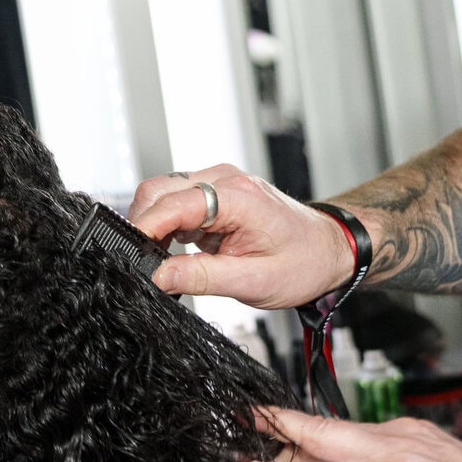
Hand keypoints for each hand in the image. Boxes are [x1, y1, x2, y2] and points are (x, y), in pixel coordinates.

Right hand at [128, 166, 354, 307]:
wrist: (330, 249)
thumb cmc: (304, 262)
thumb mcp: (253, 282)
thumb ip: (201, 277)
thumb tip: (158, 277)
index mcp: (238, 197)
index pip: (173, 202)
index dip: (146, 227)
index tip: (130, 254)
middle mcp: (225, 180)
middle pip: (159, 190)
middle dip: (143, 225)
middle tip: (142, 263)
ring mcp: (220, 182)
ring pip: (163, 193)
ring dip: (155, 226)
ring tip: (162, 261)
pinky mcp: (216, 192)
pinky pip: (177, 201)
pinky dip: (167, 225)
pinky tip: (175, 251)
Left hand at [245, 407, 461, 461]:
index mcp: (417, 438)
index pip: (354, 434)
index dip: (318, 437)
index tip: (295, 439)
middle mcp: (401, 437)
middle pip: (328, 427)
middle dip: (285, 424)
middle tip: (253, 420)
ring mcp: (392, 456)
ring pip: (320, 444)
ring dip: (278, 446)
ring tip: (246, 446)